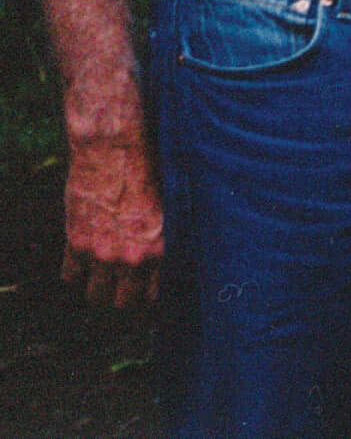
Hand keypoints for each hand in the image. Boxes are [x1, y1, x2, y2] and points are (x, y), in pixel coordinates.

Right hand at [61, 135, 162, 307]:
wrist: (114, 148)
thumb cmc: (152, 166)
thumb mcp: (173, 203)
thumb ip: (171, 234)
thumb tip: (180, 251)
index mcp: (161, 248)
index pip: (155, 296)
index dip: (151, 295)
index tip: (150, 290)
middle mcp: (131, 258)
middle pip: (123, 303)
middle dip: (125, 296)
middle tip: (127, 285)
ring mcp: (100, 253)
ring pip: (95, 296)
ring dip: (100, 286)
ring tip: (106, 275)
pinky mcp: (76, 242)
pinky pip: (70, 276)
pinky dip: (76, 271)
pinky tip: (85, 260)